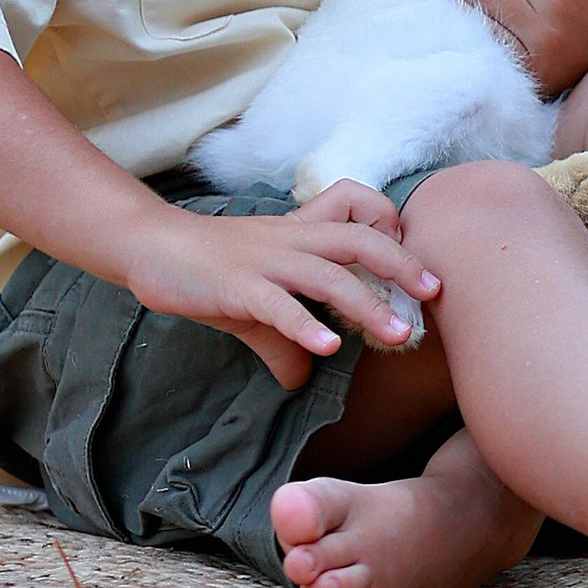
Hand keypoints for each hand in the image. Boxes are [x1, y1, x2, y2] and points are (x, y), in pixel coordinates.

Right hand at [128, 178, 441, 390]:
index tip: (411, 262)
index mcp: (300, 234)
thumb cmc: (209, 271)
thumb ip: (282, 340)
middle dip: (402, 264)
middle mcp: (291, 240)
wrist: (153, 247)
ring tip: (398, 335)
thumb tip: (300, 379)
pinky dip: (304, 326)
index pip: (356, 208)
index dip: (389, 226)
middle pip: (359, 239)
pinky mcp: (237, 286)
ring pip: (329, 273)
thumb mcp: (254, 306)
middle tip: (434, 293)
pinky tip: (327, 349)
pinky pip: (277, 305)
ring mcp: (265, 261)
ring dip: (368, 304)